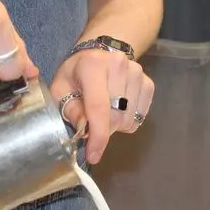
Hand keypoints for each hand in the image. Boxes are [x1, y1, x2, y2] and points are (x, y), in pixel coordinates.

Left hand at [51, 47, 153, 164]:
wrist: (98, 54)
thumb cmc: (76, 74)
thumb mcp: (61, 89)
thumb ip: (70, 109)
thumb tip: (84, 129)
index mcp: (92, 65)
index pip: (99, 107)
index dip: (97, 135)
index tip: (93, 155)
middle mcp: (118, 65)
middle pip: (116, 117)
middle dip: (103, 130)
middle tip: (91, 125)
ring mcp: (137, 73)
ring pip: (128, 119)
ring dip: (115, 125)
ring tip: (105, 112)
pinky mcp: (148, 82)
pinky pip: (140, 116)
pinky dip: (128, 120)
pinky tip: (118, 109)